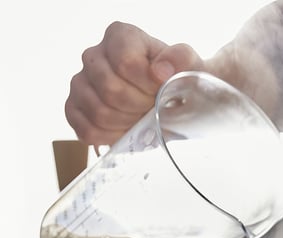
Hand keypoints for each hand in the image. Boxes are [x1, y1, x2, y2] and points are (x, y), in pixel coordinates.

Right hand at [65, 21, 204, 145]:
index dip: (148, 85)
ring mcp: (80, 83)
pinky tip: (126, 131)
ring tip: (141, 119)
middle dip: (140, 107)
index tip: (161, 89)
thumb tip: (160, 71)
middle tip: (153, 108)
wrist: (170, 100)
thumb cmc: (176, 80)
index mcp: (120, 37)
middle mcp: (93, 56)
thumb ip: (181, 60)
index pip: (125, 63)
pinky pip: (86, 131)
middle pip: (110, 90)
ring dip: (128, 124)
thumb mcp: (189, 65)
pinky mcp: (75, 109)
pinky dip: (111, 137)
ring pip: (98, 112)